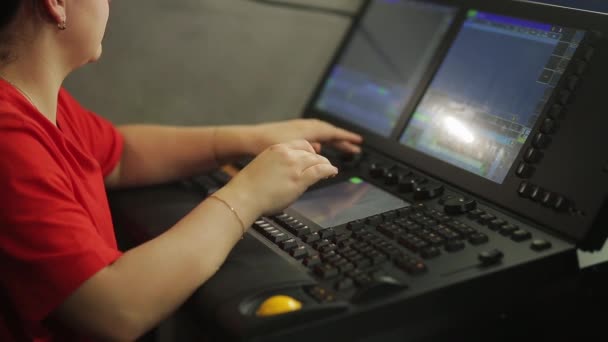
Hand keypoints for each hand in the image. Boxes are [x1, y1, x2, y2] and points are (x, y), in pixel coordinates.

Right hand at [221, 140, 337, 215]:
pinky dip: (329, 170)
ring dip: (326, 164)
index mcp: (276, 149)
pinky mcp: (299, 179)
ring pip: (317, 160)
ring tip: (330, 169)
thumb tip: (288, 174)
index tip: (314, 156)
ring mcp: (294, 166)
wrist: (243, 196)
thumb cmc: (248, 188)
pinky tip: (332, 172)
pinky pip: (320, 170)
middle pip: (311, 152)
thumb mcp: (264, 167)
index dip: (310, 150)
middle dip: (319, 159)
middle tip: (324, 165)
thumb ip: (278, 166)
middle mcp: (287, 154)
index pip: (301, 144)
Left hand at [250, 119, 362, 154]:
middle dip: (341, 139)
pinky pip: (309, 136)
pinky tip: (316, 149)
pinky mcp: (288, 134)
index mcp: (306, 130)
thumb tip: (324, 158)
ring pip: (319, 133)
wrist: (246, 140)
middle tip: (354, 147)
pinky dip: (317, 141)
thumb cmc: (265, 145)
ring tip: (339, 147)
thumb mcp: (290, 153)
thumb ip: (308, 157)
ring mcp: (295, 129)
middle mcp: (302, 127)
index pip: (331, 133)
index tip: (358, 142)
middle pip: (328, 132)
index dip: (346, 138)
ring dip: (330, 139)